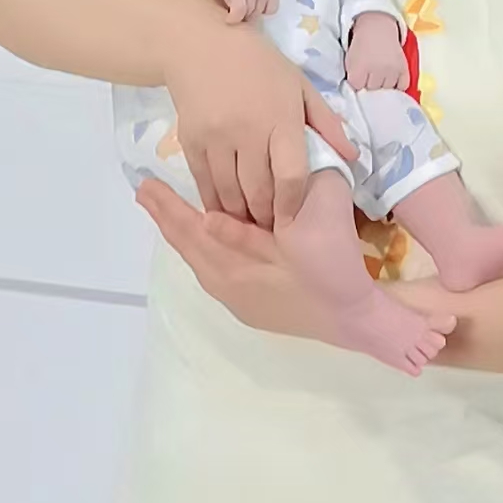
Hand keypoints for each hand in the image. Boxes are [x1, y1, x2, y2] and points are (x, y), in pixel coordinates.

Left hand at [136, 179, 329, 339]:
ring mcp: (238, 300)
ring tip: (167, 212)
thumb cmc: (332, 269)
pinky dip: (204, 251)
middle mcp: (226, 287)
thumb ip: (250, 228)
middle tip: (145, 191)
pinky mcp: (253, 306)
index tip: (146, 185)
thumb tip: (213, 214)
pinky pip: (216, 272)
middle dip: (167, 217)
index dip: (168, 207)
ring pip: (201, 262)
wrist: (357, 317)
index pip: (191, 232)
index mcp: (233, 269)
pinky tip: (207, 241)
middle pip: (189, 247)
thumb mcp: (302, 231)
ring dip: (184, 234)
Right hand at [163, 18, 356, 227]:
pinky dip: (213, 201)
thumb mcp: (299, 86)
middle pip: (258, 191)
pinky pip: (203, 182)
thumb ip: (327, 123)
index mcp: (281, 119)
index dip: (292, 204)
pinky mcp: (190, 141)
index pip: (290, 176)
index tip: (291, 218)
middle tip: (271, 226)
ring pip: (229, 192)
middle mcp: (248, 132)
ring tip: (249, 222)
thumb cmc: (258, 65)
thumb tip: (353, 157)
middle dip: (266, 216)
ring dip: (240, 213)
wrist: (200, 44)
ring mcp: (216, 137)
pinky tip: (222, 209)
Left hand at [346, 11, 409, 90]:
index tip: (357, 77)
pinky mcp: (404, 69)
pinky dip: (397, 85)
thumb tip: (359, 94)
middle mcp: (377, 69)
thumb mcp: (349, 60)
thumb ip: (352, 78)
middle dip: (369, 84)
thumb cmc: (361, 46)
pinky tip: (392, 79)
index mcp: (360, 66)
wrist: (378, 28)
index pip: (357, 87)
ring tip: (380, 75)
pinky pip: (402, 86)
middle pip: (372, 89)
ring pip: (387, 90)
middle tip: (369, 74)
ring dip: (383, 85)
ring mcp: (392, 70)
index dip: (357, 83)